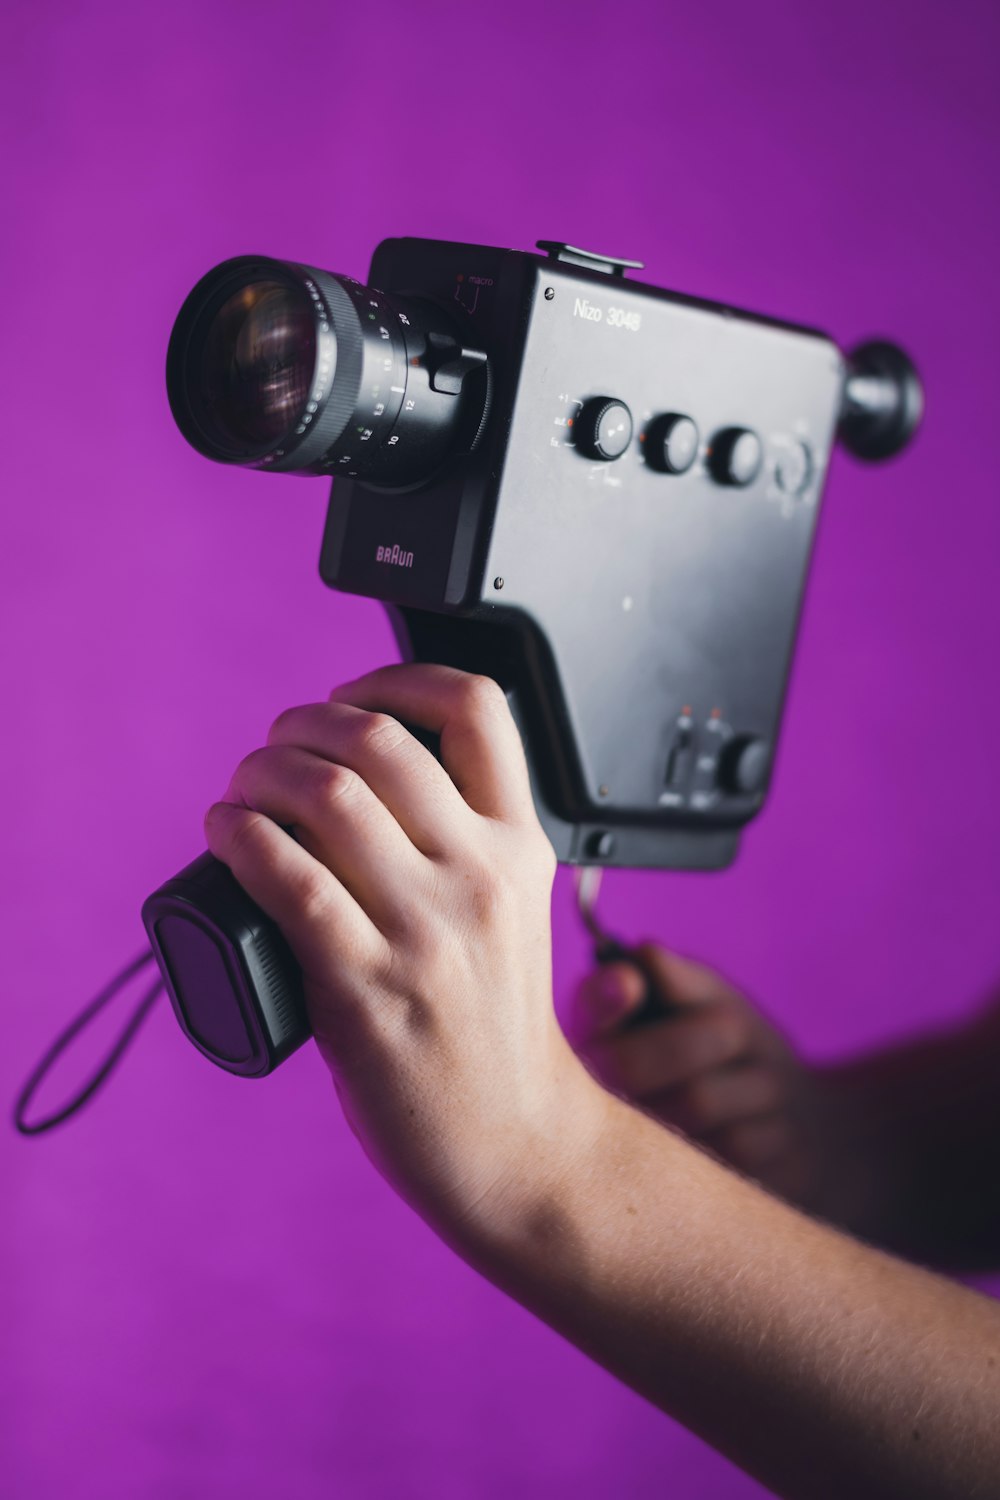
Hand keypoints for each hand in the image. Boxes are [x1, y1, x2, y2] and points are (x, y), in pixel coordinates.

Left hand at [204, 664, 602, 1245]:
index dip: (400, 677)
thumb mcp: (509, 911)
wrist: (513, 1139)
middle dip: (303, 724)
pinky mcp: (365, 988)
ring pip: (329, 795)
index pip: (479, 707)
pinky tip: (224, 832)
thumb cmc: (493, 1026)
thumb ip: (461, 847)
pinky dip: (240, 836)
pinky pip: (289, 880)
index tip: (353, 696)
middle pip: (379, 739)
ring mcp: (426, 933)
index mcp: (521, 847)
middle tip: (273, 750)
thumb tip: (355, 780)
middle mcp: (480, 877)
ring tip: (241, 792)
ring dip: (260, 773)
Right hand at [568, 945, 832, 1206]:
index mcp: (593, 1036)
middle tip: (734, 1029)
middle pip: (627, 1064)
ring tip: (758, 1084)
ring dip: (749, 1082)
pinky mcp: (684, 1199)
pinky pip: (736, 1148)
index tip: (628, 983)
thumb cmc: (732, 1048)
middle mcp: (595, 1098)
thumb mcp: (714, 1000)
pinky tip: (764, 1128)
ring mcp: (635, 1156)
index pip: (580, 1016)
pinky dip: (769, 1123)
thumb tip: (645, 953)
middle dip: (694, 1037)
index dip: (597, 1001)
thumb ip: (680, 978)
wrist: (785, 1125)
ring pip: (693, 1102)